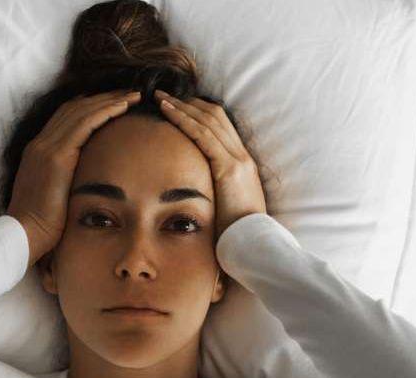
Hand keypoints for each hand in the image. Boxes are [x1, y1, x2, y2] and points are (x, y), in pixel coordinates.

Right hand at [7, 89, 142, 267]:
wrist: (24, 234)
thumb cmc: (40, 225)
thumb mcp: (53, 196)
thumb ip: (65, 181)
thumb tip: (85, 182)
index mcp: (38, 152)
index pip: (65, 118)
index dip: (89, 106)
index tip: (112, 103)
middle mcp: (41, 144)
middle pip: (74, 108)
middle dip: (102, 98)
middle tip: (127, 92)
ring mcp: (47, 147)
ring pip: (81, 111)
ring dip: (109, 101)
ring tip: (132, 96)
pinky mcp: (57, 156)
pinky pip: (85, 124)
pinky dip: (105, 112)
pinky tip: (123, 107)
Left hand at [153, 89, 267, 242]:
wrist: (254, 244)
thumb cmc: (238, 233)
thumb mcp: (226, 207)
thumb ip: (216, 194)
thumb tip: (197, 195)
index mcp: (243, 164)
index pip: (222, 127)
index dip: (200, 112)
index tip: (180, 106)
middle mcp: (242, 156)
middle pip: (215, 116)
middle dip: (189, 102)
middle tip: (165, 95)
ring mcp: (238, 160)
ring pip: (208, 120)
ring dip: (182, 106)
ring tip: (160, 98)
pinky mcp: (229, 168)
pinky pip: (203, 135)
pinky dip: (183, 119)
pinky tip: (167, 112)